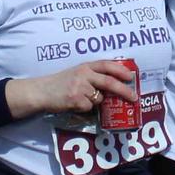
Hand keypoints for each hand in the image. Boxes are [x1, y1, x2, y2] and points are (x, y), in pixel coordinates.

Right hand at [10, 59, 138, 118]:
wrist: (41, 91)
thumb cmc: (60, 83)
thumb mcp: (76, 73)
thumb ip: (91, 76)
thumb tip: (112, 87)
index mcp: (85, 66)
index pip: (106, 65)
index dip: (120, 70)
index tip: (131, 76)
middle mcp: (83, 74)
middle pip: (109, 82)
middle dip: (124, 90)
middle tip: (134, 97)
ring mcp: (80, 87)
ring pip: (99, 98)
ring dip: (96, 102)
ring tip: (81, 99)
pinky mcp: (76, 100)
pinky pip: (89, 107)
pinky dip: (85, 109)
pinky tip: (74, 104)